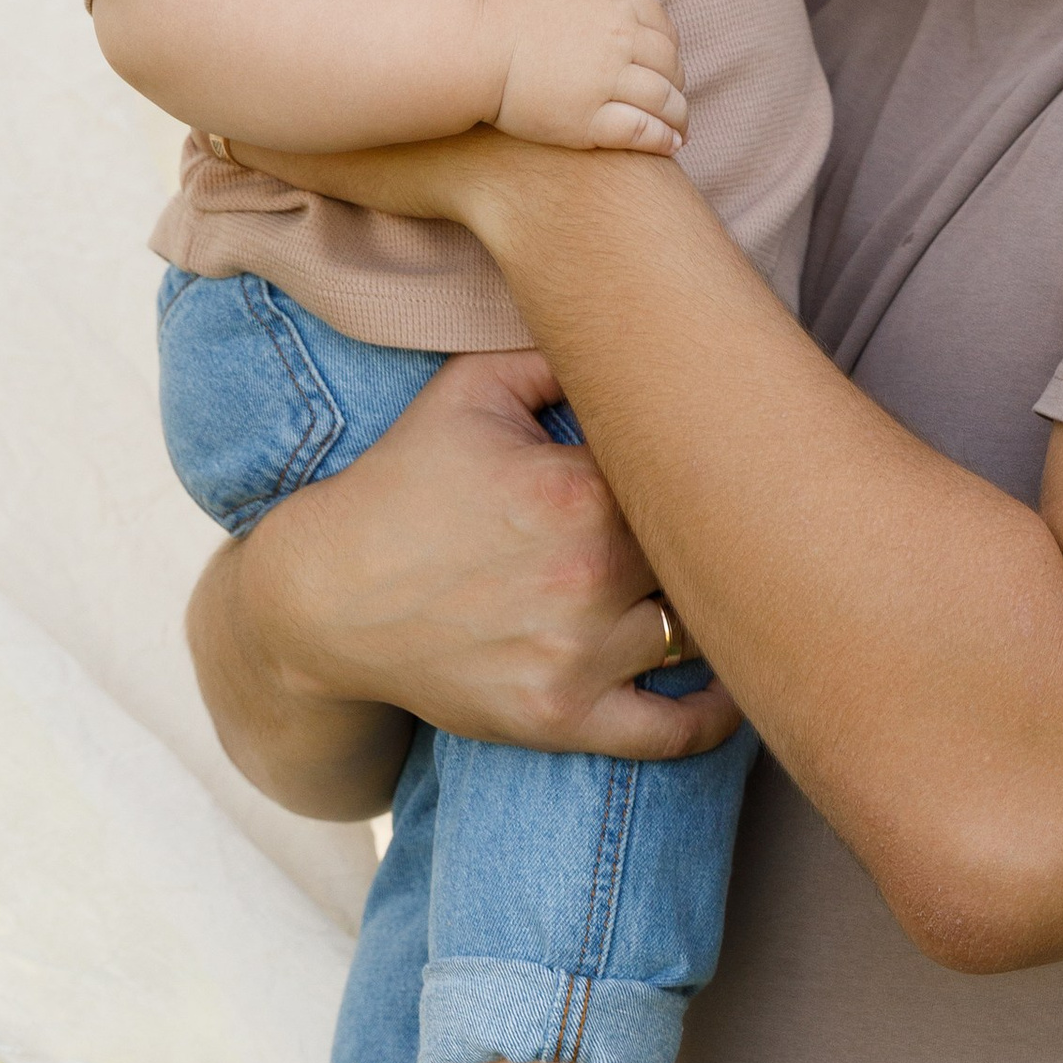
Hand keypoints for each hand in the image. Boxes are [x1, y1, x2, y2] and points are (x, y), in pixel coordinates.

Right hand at [190, 349, 740, 806]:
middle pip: (707, 557)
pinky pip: (673, 733)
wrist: (321, 599)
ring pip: (700, 636)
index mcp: (579, 489)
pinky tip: (733, 689)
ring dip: (715, 615)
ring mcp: (577, 655)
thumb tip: (638, 329)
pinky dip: (716, 718)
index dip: (713, 466)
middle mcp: (589, 574)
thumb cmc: (400, 487)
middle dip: (724, 540)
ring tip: (734, 595)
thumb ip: (559, 353)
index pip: (690, 474)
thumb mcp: (468, 392)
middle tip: (740, 527)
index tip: (723, 461)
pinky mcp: (561, 718)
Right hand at [486, 0, 689, 149]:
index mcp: (612, 4)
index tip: (665, 63)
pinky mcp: (589, 122)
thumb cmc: (501, 7)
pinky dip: (663, 139)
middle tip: (674, 99)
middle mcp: (618, 41)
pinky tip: (669, 146)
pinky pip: (642, 131)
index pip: (662, 25)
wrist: (467, 43)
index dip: (669, 47)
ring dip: (679, 117)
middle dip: (677, 83)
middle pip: (669, 64)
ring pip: (664, 100)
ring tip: (680, 131)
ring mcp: (606, 82)